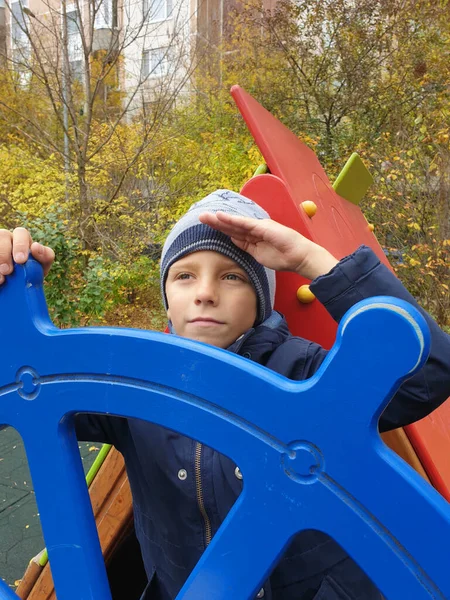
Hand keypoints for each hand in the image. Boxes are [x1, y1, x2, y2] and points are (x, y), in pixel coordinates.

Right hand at [0, 227, 54, 284]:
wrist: (17, 289)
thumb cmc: (30, 275)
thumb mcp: (41, 268)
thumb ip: (45, 257)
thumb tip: (36, 246)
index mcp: (22, 240)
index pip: (21, 233)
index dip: (21, 245)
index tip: (21, 260)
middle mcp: (7, 239)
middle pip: (3, 235)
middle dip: (5, 252)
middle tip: (8, 271)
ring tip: (2, 278)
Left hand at [199, 212, 337, 279]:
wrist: (299, 257)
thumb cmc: (284, 257)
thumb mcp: (259, 255)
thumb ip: (247, 247)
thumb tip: (233, 242)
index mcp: (254, 236)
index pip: (233, 232)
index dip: (220, 228)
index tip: (208, 226)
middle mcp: (255, 229)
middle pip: (231, 225)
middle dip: (216, 221)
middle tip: (201, 217)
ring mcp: (259, 227)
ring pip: (235, 223)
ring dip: (220, 219)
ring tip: (206, 216)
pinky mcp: (263, 227)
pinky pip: (245, 224)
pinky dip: (232, 220)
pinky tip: (221, 217)